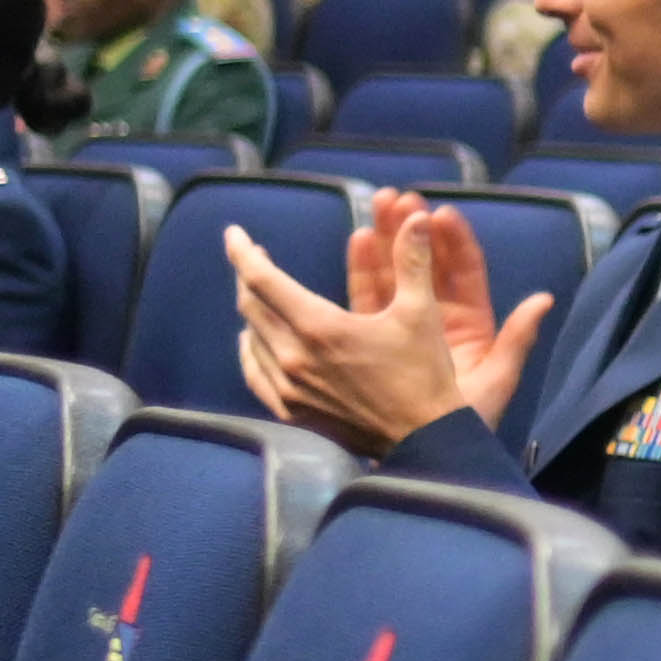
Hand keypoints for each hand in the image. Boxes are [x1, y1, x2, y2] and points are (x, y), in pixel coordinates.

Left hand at [233, 187, 539, 454]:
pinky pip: (255, 373)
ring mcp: (289, 388)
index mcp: (319, 327)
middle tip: (256, 258)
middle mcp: (294, 357)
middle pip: (251, 305)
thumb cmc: (426, 377)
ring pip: (251, 338)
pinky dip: (251, 350)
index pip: (261, 279)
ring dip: (253, 311)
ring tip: (261, 295)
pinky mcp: (293, 413)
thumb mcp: (421, 314)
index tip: (234, 234)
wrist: (426, 442)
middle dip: (250, 276)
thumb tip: (415, 218)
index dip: (244, 251)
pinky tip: (254, 341)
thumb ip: (412, 262)